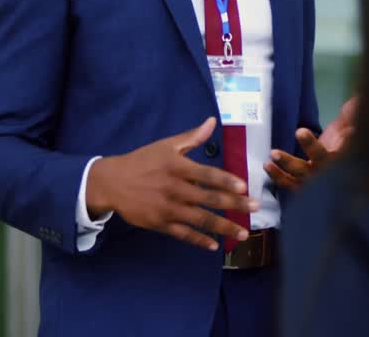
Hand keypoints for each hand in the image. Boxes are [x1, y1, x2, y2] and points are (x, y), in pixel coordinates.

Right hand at [86, 117, 258, 250]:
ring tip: (243, 233)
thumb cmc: (142, 161)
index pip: (207, 175)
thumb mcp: (165, 146)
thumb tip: (212, 122)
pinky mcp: (160, 224)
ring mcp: (168, 208)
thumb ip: (191, 138)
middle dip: (234, 204)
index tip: (244, 186)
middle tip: (256, 208)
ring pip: (200, 219)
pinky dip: (199, 240)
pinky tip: (214, 245)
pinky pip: (183, 234)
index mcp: (177, 167)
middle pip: (209, 198)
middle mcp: (175, 188)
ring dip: (224, 226)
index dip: (226, 181)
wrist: (112, 182)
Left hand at [265, 97, 356, 190]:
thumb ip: (351, 115)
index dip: (340, 140)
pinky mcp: (302, 185)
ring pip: (303, 175)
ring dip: (289, 164)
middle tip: (300, 131)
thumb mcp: (349, 126)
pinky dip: (278, 176)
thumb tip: (356, 102)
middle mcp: (331, 172)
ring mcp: (315, 181)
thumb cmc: (343, 140)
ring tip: (275, 152)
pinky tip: (267, 165)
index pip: (346, 149)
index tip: (341, 127)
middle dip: (312, 148)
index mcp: (344, 158)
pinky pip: (290, 184)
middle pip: (322, 163)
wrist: (337, 163)